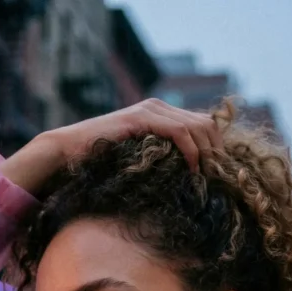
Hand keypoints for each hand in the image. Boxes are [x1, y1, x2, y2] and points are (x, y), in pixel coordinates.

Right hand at [0, 98, 223, 196]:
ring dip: (209, 152)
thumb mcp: (139, 162)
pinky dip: (192, 150)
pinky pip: (179, 131)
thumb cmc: (100, 163)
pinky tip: (194, 169)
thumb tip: (186, 182)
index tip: (222, 174)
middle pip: (207, 123)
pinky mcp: (142, 118)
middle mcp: (159, 107)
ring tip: (210, 176)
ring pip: (198, 125)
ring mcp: (151, 110)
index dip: (217, 148)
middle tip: (222, 178)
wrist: (69, 152)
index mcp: (162, 114)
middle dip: (218, 151)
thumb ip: (160, 162)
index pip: (204, 124)